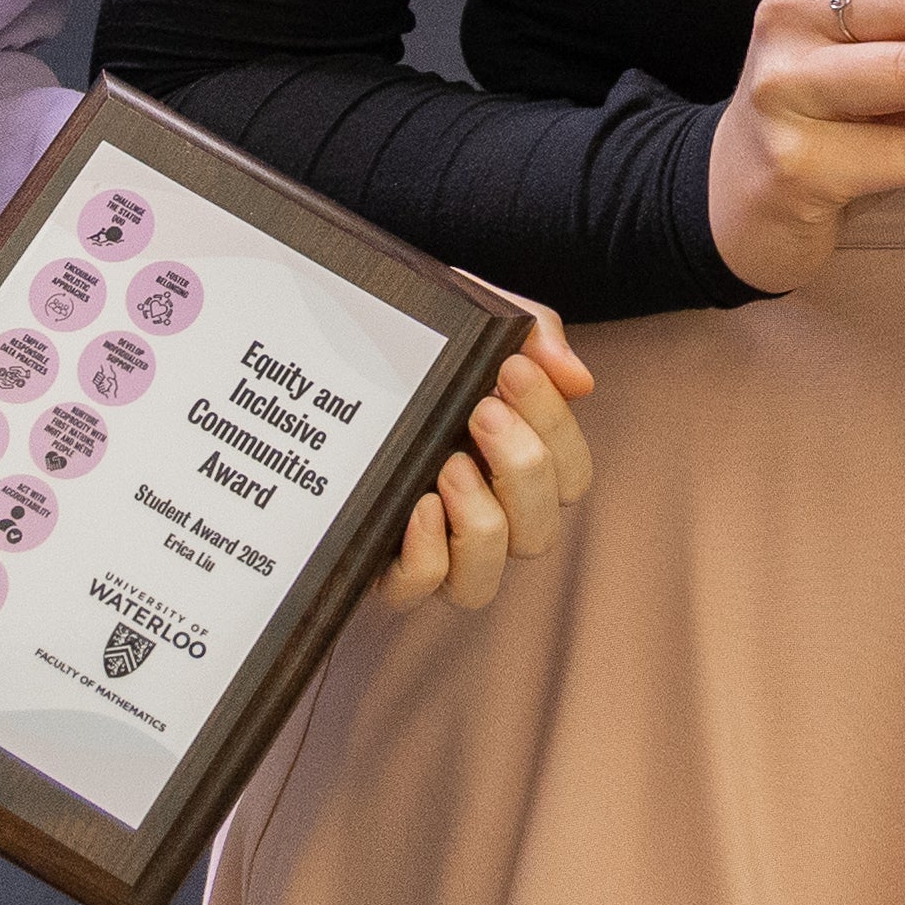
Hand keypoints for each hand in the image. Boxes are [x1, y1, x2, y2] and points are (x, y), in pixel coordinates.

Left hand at [373, 316, 601, 611]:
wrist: (326, 342)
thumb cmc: (413, 341)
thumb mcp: (478, 317)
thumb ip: (536, 334)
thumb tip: (579, 381)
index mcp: (515, 464)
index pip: (569, 475)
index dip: (555, 428)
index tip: (514, 370)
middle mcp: (485, 514)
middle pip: (539, 532)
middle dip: (522, 467)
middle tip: (483, 411)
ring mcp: (436, 548)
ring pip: (486, 578)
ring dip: (480, 520)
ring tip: (449, 464)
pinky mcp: (384, 566)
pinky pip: (421, 587)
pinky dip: (428, 554)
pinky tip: (417, 504)